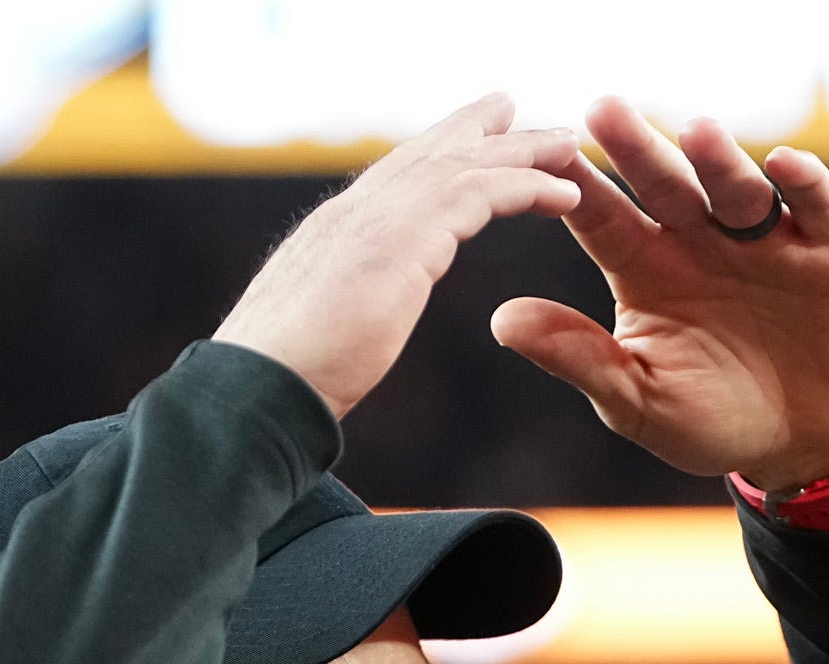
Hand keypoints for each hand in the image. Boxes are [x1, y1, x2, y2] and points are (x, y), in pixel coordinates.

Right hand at [213, 95, 582, 421]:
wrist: (260, 388)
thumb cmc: (281, 385)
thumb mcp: (314, 336)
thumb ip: (337, 314)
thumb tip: (340, 327)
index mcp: (333, 237)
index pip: (390, 180)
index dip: (430, 156)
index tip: (462, 143)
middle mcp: (354, 213)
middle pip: (427, 153)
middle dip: (475, 129)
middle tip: (516, 109)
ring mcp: (377, 219)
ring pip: (463, 163)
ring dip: (521, 152)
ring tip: (568, 147)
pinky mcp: (405, 237)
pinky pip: (480, 193)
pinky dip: (527, 187)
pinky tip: (565, 195)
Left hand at [491, 99, 828, 491]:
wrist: (809, 446)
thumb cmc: (716, 422)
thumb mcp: (640, 401)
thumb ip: (580, 357)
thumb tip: (501, 320)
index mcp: (646, 270)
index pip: (603, 219)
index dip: (577, 189)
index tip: (541, 158)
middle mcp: (700, 241)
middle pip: (664, 187)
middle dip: (637, 151)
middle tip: (603, 112)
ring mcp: (765, 239)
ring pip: (736, 188)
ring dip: (717, 160)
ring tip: (696, 133)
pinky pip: (815, 206)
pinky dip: (804, 182)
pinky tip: (782, 163)